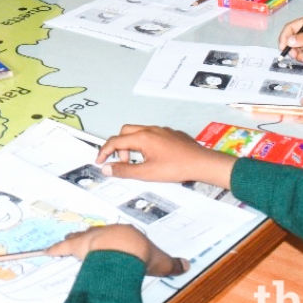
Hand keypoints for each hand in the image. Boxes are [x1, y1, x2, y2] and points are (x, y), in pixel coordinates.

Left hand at [46, 225, 188, 277]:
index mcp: (125, 234)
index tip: (118, 244)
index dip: (119, 242)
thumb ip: (173, 264)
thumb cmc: (140, 253)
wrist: (124, 249)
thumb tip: (186, 264)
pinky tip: (47, 250)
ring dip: (75, 240)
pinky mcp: (78, 246)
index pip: (121, 237)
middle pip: (99, 234)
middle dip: (95, 237)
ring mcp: (91, 238)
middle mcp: (106, 232)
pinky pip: (63, 248)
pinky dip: (55, 249)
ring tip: (69, 240)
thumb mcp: (162, 261)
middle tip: (91, 240)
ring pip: (81, 237)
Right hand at [97, 125, 235, 189]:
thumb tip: (107, 168)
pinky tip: (155, 158)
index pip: (115, 141)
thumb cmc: (176, 168)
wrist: (201, 163)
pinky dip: (146, 144)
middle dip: (119, 146)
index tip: (100, 162)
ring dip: (133, 145)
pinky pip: (152, 134)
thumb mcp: (147, 173)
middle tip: (124, 162)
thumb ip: (124, 170)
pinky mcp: (171, 133)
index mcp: (142, 137)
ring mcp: (162, 130)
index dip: (104, 151)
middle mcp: (150, 129)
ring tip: (140, 162)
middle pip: (125, 132)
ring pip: (139, 132)